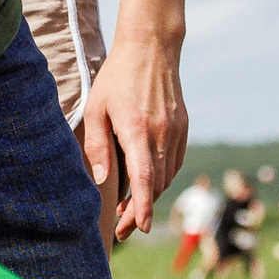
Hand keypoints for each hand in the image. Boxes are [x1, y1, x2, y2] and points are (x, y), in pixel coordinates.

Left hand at [81, 28, 188, 242]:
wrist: (151, 48)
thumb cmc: (116, 78)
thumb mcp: (96, 109)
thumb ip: (97, 146)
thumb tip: (101, 180)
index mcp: (138, 130)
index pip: (144, 178)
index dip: (142, 207)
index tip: (139, 228)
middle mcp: (162, 134)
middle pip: (156, 184)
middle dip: (140, 211)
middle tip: (122, 230)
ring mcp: (176, 131)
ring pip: (167, 176)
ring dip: (151, 196)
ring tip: (130, 210)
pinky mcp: (183, 127)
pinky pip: (174, 162)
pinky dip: (162, 178)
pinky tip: (147, 184)